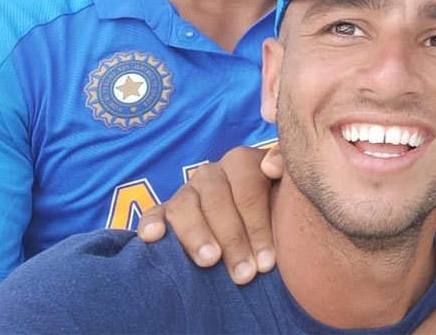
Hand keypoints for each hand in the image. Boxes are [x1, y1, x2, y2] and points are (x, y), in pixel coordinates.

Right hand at [137, 145, 279, 284]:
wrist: (250, 215)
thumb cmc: (272, 205)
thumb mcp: (284, 188)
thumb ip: (284, 169)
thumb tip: (271, 166)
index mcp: (243, 162)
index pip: (248, 190)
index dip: (258, 226)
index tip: (267, 261)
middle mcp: (212, 172)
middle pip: (218, 201)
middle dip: (234, 240)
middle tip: (245, 274)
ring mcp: (187, 189)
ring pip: (185, 206)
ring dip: (197, 235)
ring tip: (210, 261)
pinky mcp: (165, 209)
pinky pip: (154, 212)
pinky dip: (151, 223)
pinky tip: (153, 237)